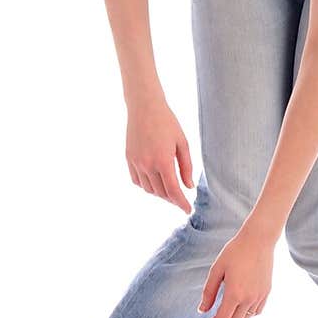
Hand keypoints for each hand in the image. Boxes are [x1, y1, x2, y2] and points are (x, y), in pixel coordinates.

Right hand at [125, 94, 194, 211]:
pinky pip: (137, 181)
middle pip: (161, 192)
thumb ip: (186, 167)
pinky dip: (146, 186)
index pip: (173, 191)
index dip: (181, 203)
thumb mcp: (182, 143)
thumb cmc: (167, 122)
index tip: (187, 210)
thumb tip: (188, 186)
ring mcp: (136, 163)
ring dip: (160, 193)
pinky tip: (154, 182)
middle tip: (181, 199)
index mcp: (163, 161)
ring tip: (169, 190)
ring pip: (148, 189)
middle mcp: (148, 165)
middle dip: (172, 199)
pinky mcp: (129, 159)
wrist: (144, 107)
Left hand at [197, 221, 274, 317]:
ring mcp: (259, 296)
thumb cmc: (235, 251)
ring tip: (223, 314)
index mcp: (234, 293)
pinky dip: (246, 315)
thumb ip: (209, 292)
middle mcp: (249, 299)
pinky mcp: (266, 292)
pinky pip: (256, 312)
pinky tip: (239, 308)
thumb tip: (202, 310)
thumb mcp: (217, 269)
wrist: (259, 239)